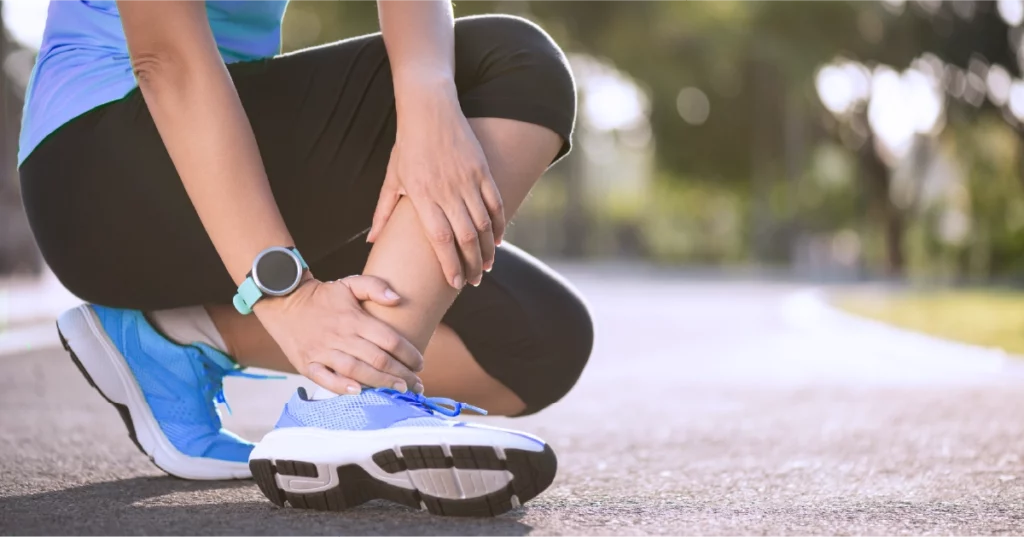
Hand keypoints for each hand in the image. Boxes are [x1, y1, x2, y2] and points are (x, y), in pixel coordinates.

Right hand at [254, 275, 423, 394]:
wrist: (283, 302)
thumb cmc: (323, 296)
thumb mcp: (349, 283)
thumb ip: (375, 287)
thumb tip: (398, 299)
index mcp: (354, 318)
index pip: (389, 339)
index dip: (408, 353)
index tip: (420, 364)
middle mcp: (340, 336)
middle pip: (377, 359)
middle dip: (401, 374)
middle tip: (417, 385)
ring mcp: (322, 351)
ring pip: (356, 371)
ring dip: (380, 383)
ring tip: (399, 392)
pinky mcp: (307, 364)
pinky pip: (325, 379)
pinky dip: (341, 387)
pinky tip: (359, 393)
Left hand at [367, 90, 504, 288]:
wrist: (429, 108)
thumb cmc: (407, 145)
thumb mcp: (391, 178)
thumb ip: (383, 212)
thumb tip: (372, 242)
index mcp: (422, 196)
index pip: (441, 240)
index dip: (450, 265)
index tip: (455, 284)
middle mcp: (447, 191)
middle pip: (465, 237)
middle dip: (471, 265)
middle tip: (473, 282)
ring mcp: (467, 180)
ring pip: (483, 223)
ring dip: (487, 249)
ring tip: (486, 267)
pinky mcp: (482, 170)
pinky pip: (494, 203)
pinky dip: (499, 224)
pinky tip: (498, 240)